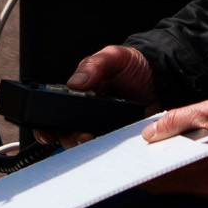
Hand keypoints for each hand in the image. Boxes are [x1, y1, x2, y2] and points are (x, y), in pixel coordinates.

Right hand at [35, 46, 157, 146]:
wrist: (162, 77)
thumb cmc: (134, 66)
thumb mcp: (114, 56)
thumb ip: (94, 65)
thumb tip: (75, 82)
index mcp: (79, 94)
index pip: (54, 113)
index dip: (45, 124)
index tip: (46, 130)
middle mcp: (87, 114)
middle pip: (66, 133)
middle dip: (67, 138)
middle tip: (78, 134)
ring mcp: (103, 128)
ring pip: (84, 145)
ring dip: (84, 145)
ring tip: (91, 138)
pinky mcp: (119, 137)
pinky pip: (109, 149)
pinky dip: (105, 151)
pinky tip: (109, 144)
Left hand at [141, 99, 207, 200]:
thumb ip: (176, 121)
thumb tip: (148, 134)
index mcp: (199, 167)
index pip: (157, 179)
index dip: (139, 173)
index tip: (127, 164)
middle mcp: (206, 187)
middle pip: (166, 186)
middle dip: (151, 173)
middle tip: (138, 159)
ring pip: (180, 188)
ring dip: (167, 175)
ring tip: (157, 156)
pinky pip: (196, 188)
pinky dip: (185, 177)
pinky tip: (181, 162)